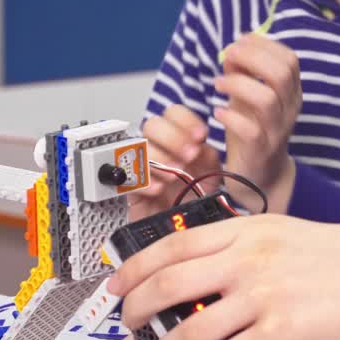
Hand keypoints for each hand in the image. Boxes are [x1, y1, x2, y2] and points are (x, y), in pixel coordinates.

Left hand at [104, 214, 339, 339]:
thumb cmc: (336, 256)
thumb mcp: (279, 232)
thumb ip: (237, 244)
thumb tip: (194, 267)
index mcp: (245, 231)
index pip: (172, 246)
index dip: (135, 268)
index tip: (118, 285)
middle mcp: (247, 260)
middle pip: (169, 285)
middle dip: (137, 311)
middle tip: (129, 325)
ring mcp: (260, 297)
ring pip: (188, 330)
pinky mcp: (276, 333)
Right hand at [129, 105, 221, 221]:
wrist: (184, 226)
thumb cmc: (195, 198)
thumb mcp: (211, 174)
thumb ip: (208, 155)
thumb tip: (201, 144)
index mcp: (179, 138)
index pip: (173, 113)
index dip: (185, 120)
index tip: (200, 136)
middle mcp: (159, 148)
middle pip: (152, 124)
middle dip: (173, 138)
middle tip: (189, 156)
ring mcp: (142, 166)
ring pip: (139, 147)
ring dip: (160, 160)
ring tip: (174, 176)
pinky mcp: (130, 187)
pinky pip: (128, 175)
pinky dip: (145, 181)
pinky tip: (158, 189)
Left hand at [214, 34, 301, 212]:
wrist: (261, 177)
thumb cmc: (254, 129)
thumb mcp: (250, 97)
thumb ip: (244, 73)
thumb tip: (232, 49)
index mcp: (292, 93)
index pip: (289, 60)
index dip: (264, 45)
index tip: (240, 42)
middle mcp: (290, 109)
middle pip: (282, 73)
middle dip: (252, 58)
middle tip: (228, 58)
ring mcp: (277, 131)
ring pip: (267, 99)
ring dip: (238, 84)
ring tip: (218, 84)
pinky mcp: (260, 150)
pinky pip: (250, 131)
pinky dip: (231, 117)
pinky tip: (218, 113)